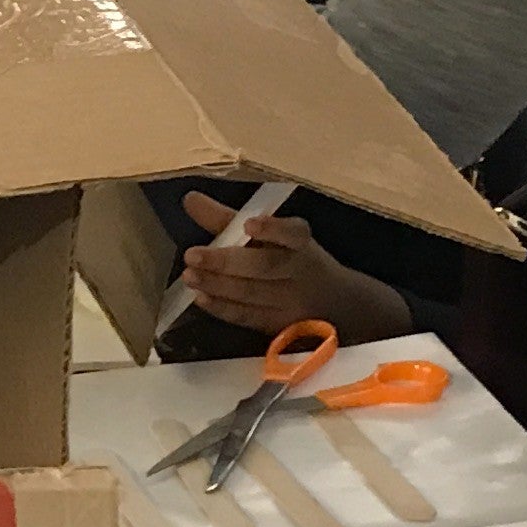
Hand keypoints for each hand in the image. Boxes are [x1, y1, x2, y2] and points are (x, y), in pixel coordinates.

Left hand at [173, 191, 411, 340]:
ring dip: (218, 285)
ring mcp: (292, 302)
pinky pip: (249, 317)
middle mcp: (299, 271)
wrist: (336, 304)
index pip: (292, 234)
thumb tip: (190, 200)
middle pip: (265, 266)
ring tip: (190, 276)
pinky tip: (201, 298)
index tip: (250, 225)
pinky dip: (223, 308)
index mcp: (301, 242)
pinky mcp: (281, 327)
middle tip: (192, 255)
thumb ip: (229, 219)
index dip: (272, 229)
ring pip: (253, 294)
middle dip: (226, 261)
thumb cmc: (292, 260)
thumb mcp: (270, 235)